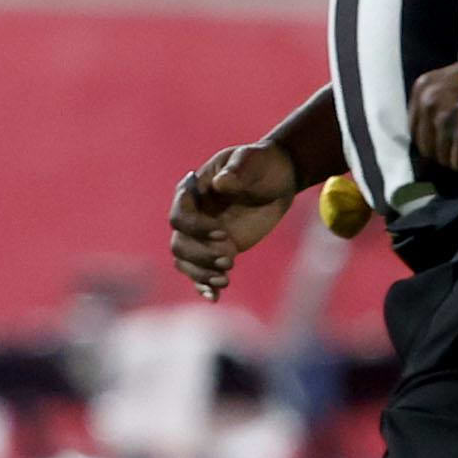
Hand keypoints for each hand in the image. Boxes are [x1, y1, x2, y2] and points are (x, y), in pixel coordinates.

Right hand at [168, 141, 301, 298]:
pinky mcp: (218, 249)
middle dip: (201, 256)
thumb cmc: (260, 164)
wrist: (277, 179)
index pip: (179, 217)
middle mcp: (193, 216)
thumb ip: (236, 171)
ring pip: (186, 261)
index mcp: (192, 192)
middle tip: (229, 259)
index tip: (224, 233)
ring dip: (201, 274)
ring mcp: (203, 236)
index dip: (197, 228)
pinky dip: (204, 285)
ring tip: (225, 279)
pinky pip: (201, 272)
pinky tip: (215, 296)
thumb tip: (220, 184)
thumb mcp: (250, 160)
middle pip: (179, 244)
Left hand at [407, 58, 457, 173]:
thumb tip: (434, 123)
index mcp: (424, 89)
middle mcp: (429, 104)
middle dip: (446, 150)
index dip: (433, 138)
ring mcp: (445, 121)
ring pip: (443, 157)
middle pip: (427, 146)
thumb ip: (440, 97)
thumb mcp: (456, 77)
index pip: (415, 128)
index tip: (449, 141)